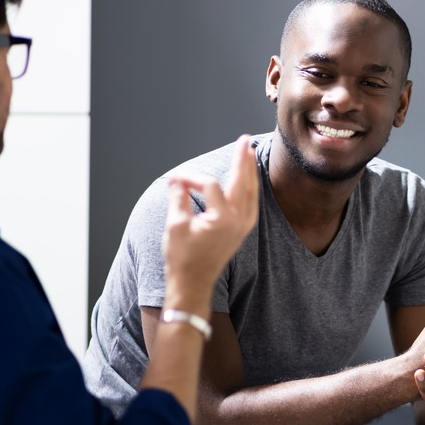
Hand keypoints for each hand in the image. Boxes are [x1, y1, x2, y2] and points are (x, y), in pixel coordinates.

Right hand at [162, 135, 258, 310]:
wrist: (192, 285)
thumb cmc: (182, 259)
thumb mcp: (175, 226)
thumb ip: (178, 198)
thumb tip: (177, 181)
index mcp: (222, 218)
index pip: (208, 185)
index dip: (190, 178)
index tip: (172, 180)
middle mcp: (238, 220)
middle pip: (242, 181)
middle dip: (242, 159)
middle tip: (243, 139)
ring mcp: (242, 227)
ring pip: (251, 192)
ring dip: (249, 171)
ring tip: (248, 153)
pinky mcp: (241, 231)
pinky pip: (251, 203)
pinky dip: (250, 189)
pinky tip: (247, 180)